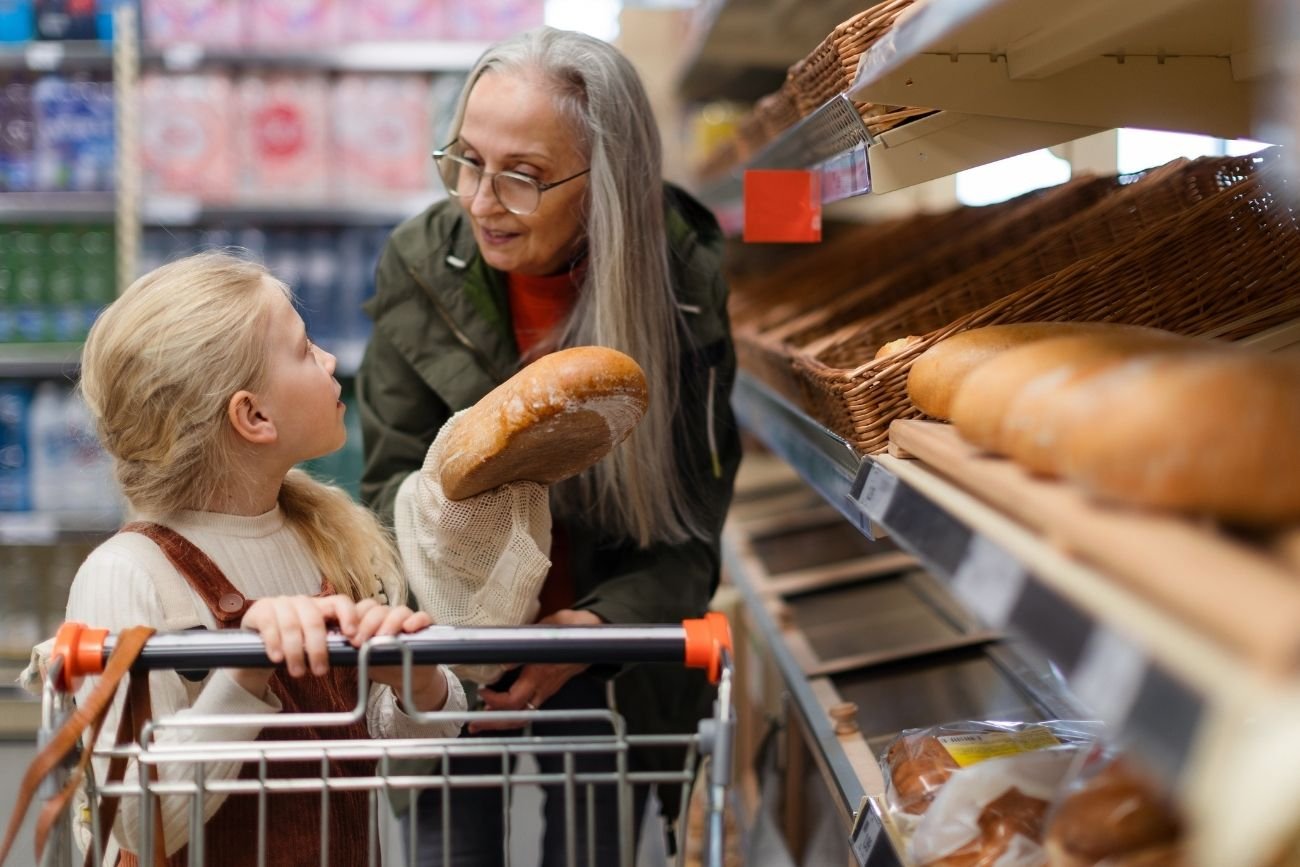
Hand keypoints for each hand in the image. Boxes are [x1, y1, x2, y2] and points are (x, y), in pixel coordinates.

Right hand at [241, 594, 367, 678]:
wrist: (257, 645)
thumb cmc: (292, 645)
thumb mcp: (312, 644)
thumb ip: (330, 645)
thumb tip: (353, 657)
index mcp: (320, 607)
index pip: (340, 602)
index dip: (349, 616)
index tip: (352, 636)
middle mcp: (302, 602)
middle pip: (314, 620)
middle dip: (318, 648)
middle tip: (320, 671)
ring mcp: (280, 603)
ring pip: (292, 625)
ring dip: (296, 651)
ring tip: (297, 671)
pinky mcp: (260, 609)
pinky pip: (269, 625)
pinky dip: (274, 643)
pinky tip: (277, 658)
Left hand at [353, 600, 448, 712]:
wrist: (409, 680)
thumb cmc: (385, 668)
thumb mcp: (366, 662)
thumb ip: (358, 652)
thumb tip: (348, 645)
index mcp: (372, 622)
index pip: (363, 609)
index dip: (354, 618)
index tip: (349, 635)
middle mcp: (389, 617)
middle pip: (379, 609)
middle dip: (368, 624)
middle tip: (361, 641)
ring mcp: (408, 621)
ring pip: (400, 611)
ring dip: (390, 622)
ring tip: (384, 637)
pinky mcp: (425, 628)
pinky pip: (423, 617)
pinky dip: (416, 620)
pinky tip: (409, 628)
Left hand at [472, 609, 602, 732]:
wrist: (594, 634)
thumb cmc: (571, 628)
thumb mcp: (546, 627)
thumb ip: (524, 640)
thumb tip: (503, 655)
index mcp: (540, 673)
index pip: (515, 700)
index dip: (495, 701)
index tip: (482, 691)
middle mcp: (543, 687)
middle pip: (517, 717)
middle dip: (494, 723)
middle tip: (474, 725)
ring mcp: (546, 690)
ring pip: (523, 716)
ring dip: (501, 721)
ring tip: (481, 722)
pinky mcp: (547, 689)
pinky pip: (528, 707)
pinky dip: (511, 712)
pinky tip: (498, 708)